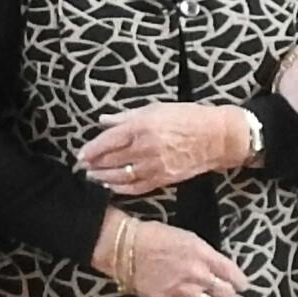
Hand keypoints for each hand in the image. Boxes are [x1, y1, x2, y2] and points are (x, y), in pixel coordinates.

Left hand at [77, 101, 254, 196]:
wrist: (217, 137)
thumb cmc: (187, 117)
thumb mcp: (155, 108)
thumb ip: (126, 116)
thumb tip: (103, 120)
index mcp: (141, 127)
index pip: (108, 141)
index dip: (91, 149)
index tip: (80, 154)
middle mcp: (145, 148)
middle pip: (111, 160)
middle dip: (93, 165)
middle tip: (81, 167)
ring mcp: (154, 166)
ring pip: (121, 176)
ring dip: (103, 178)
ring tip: (92, 177)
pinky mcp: (163, 180)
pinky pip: (136, 187)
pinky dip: (120, 188)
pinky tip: (110, 186)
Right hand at [103, 214, 246, 296]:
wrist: (127, 248)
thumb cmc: (155, 236)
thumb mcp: (188, 238)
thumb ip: (206, 255)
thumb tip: (218, 268)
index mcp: (204, 254)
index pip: (233, 274)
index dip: (240, 281)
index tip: (241, 284)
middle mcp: (197, 275)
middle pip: (226, 293)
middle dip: (225, 290)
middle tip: (220, 288)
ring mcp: (183, 291)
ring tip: (201, 294)